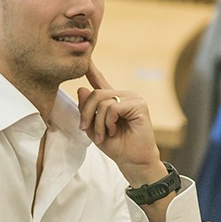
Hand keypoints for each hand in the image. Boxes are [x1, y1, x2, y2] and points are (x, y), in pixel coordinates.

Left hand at [77, 62, 161, 184]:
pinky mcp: (139, 105)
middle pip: (95, 94)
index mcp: (113, 100)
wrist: (133, 162)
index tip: (84, 59)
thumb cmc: (116, 146)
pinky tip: (113, 131)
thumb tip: (81, 88)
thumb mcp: (93, 128)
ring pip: (102, 101)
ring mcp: (133, 98)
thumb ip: (87, 110)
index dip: (91, 70)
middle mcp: (124, 95)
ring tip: (102, 135)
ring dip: (97, 122)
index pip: (99, 81)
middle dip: (86, 113)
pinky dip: (107, 122)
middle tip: (85, 130)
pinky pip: (113, 108)